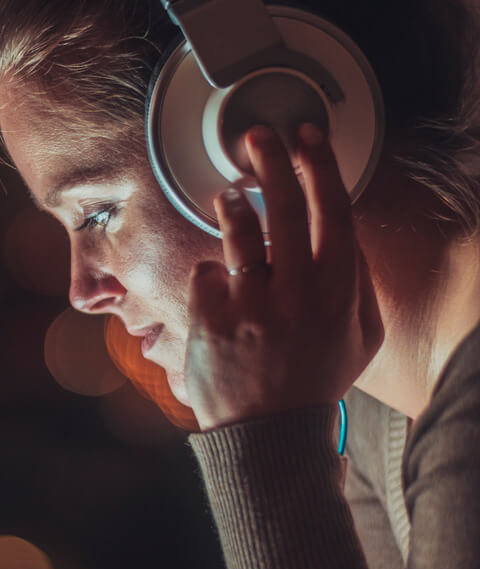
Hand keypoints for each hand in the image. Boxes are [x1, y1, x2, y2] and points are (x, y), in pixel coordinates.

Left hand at [185, 123, 382, 429]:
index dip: (321, 165)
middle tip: (257, 136)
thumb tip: (345, 233)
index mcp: (338, 291)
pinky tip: (220, 286)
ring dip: (232, 203)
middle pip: (285, 206)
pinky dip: (211, 273)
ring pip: (238, 231)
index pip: (334, 210)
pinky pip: (206, 272)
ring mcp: (250, 303)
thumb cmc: (314, 378)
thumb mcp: (361, 335)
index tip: (309, 135)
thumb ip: (358, 283)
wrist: (268, 433)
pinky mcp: (210, 317)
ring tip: (229, 195)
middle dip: (272, 161)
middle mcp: (296, 291)